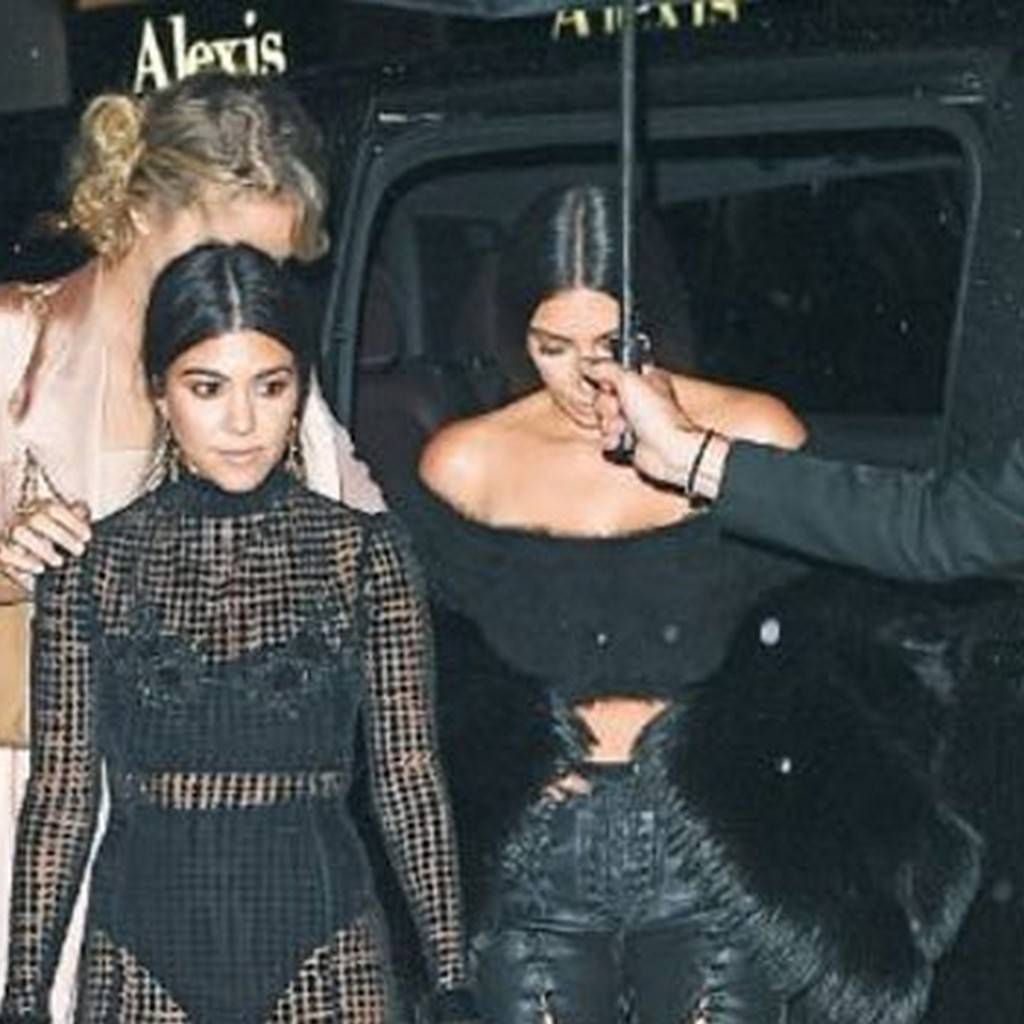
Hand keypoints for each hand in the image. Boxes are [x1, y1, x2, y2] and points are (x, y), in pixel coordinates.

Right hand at [0, 498, 91, 586]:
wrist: (33, 563)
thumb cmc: (57, 541)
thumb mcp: (69, 529)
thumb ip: (77, 517)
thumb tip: (83, 509)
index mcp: (40, 508)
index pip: (53, 508)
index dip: (72, 521)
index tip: (87, 537)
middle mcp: (22, 517)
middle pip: (38, 519)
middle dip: (61, 535)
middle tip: (80, 551)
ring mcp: (9, 532)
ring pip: (20, 533)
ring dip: (42, 548)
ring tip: (59, 562)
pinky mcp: (1, 549)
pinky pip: (3, 551)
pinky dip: (22, 561)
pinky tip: (39, 569)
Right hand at [585, 360, 719, 488]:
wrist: (667, 451)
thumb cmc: (659, 416)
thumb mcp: (628, 380)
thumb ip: (606, 368)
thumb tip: (588, 363)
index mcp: (645, 378)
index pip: (614, 372)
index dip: (606, 379)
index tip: (607, 384)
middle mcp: (639, 399)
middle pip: (604, 396)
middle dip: (606, 406)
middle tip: (619, 409)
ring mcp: (634, 420)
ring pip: (604, 418)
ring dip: (609, 424)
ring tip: (624, 427)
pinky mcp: (628, 440)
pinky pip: (607, 437)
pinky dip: (612, 440)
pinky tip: (623, 440)